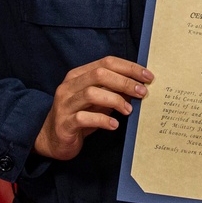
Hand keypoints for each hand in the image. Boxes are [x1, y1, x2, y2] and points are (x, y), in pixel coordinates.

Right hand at [35, 56, 152, 160]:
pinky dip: (102, 120)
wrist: (53, 139)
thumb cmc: (80, 116)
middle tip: (142, 93)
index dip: (129, 67)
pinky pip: (83, 118)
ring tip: (129, 110)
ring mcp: (65, 104)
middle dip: (125, 82)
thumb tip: (140, 85)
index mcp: (78, 75)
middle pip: (100, 75)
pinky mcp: (64, 124)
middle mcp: (69, 86)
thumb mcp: (98, 100)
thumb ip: (113, 90)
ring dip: (115, 100)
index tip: (147, 76)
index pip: (106, 62)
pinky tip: (114, 124)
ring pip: (91, 93)